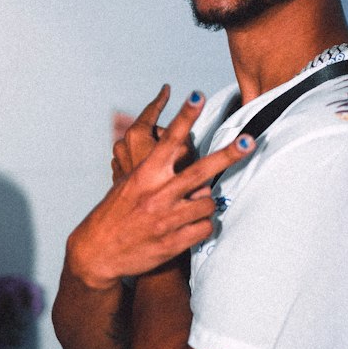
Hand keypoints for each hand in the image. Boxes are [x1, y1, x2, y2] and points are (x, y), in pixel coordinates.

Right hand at [70, 92, 253, 289]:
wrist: (98, 253)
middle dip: (229, 155)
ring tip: (194, 206)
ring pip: (209, 204)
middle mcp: (157, 195)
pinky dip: (203, 226)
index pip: (168, 140)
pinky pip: (205, 228)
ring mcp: (166, 220)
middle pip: (201, 171)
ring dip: (207, 204)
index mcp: (145, 175)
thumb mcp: (129, 184)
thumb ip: (156, 170)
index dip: (185, 116)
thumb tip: (184, 153)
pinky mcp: (173, 243)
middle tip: (249, 141)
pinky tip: (192, 226)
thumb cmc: (115, 213)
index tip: (198, 96)